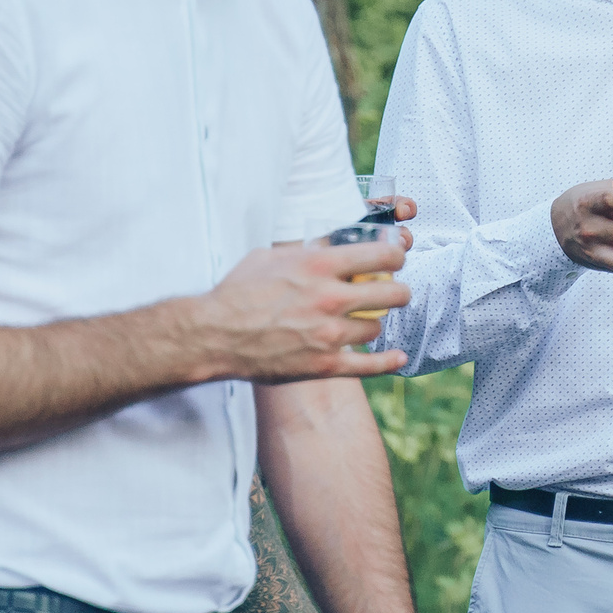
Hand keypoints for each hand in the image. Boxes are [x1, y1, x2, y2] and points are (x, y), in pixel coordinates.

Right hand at [191, 238, 412, 380]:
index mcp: (320, 266)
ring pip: (376, 328)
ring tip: (360, 321)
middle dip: (397, 291)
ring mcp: (329, 335)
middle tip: (392, 292)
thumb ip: (306, 252)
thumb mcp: (271, 256)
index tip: (395, 261)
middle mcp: (330, 298)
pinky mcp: (324, 365)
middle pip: (394, 294)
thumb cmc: (237, 292)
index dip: (396, 257)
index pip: (382, 257)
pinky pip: (369, 366)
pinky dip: (388, 363)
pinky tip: (399, 358)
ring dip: (372, 323)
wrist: (213, 335)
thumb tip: (328, 247)